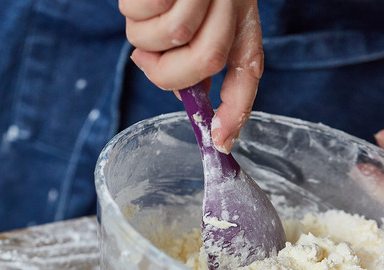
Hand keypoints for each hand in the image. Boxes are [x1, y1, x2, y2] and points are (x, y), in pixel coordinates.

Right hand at [121, 0, 262, 152]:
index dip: (235, 110)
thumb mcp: (202, 20)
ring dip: (146, 33)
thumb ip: (200, 56)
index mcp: (241, 18)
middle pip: (204, 60)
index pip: (247, 70)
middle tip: (148, 58)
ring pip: (170, 34)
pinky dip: (135, 8)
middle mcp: (231, 1)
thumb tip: (191, 100)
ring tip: (149, 11)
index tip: (219, 141)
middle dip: (169, 71)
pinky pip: (143, 10)